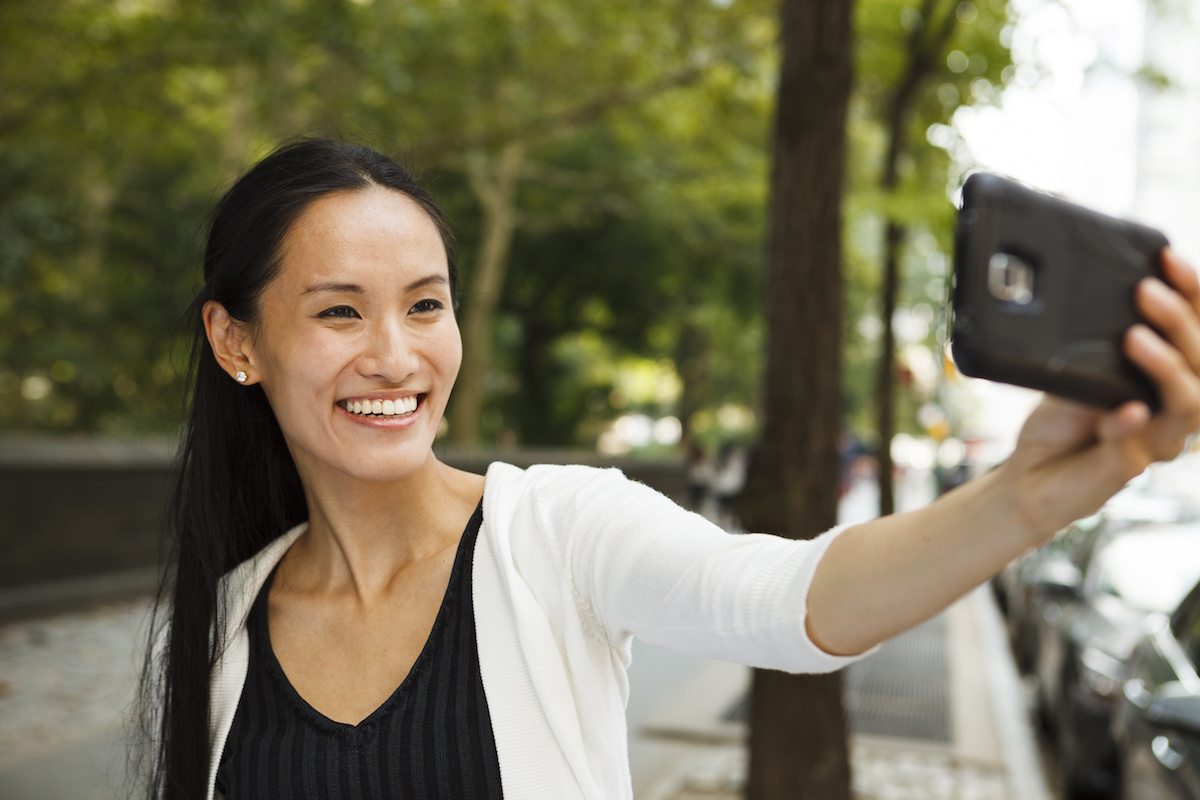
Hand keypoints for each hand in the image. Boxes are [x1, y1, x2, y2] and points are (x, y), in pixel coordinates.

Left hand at [1002, 248, 1199, 542]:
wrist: (1028, 477)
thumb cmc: (1060, 422)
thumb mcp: (1074, 371)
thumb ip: (1093, 346)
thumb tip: (1096, 299)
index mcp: (1168, 376)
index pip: (1196, 330)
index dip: (1193, 293)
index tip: (1167, 256)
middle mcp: (1172, 406)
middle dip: (1180, 319)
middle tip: (1145, 290)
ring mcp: (1155, 438)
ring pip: (1188, 402)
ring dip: (1167, 365)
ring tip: (1135, 336)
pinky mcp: (1127, 467)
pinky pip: (1140, 443)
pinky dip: (1133, 421)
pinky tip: (1128, 408)